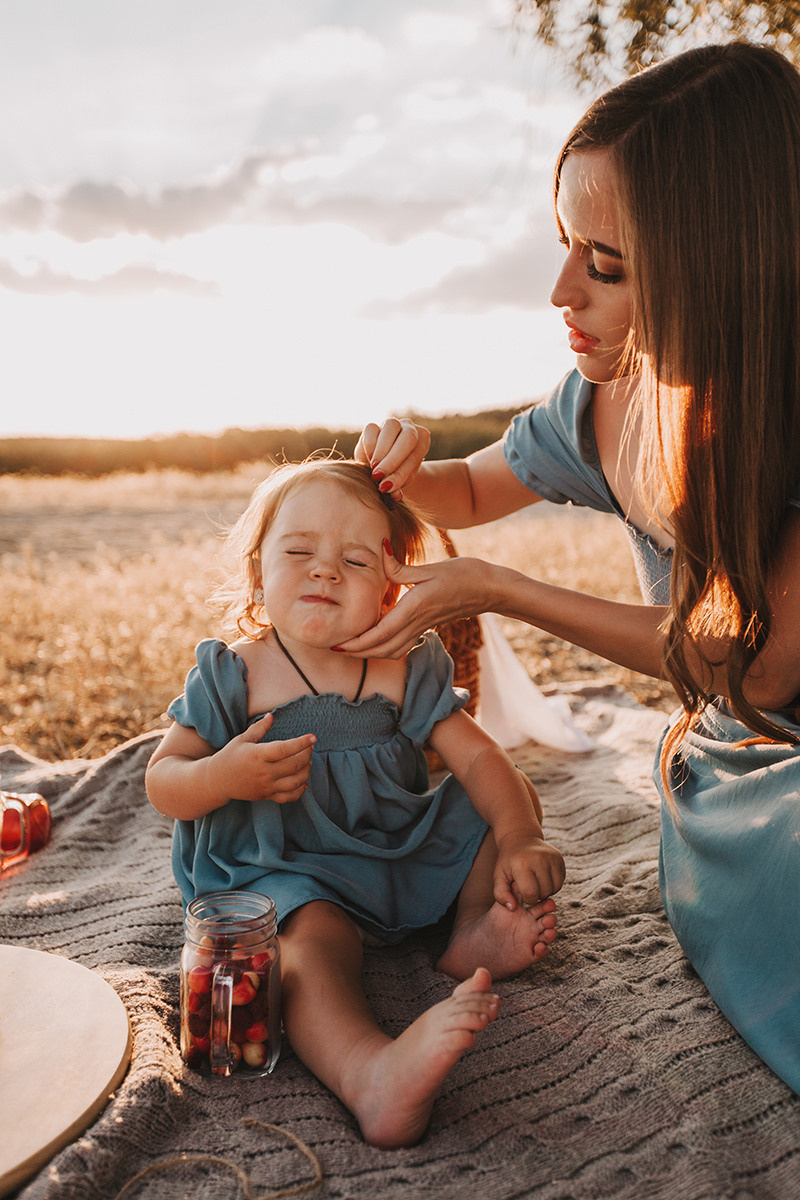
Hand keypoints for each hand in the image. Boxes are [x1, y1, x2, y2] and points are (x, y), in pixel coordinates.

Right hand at [212, 713, 314, 803]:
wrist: (217, 781)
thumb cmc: (230, 756)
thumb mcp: (242, 739)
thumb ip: (259, 728)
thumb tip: (272, 716)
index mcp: (258, 755)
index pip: (284, 749)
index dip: (301, 743)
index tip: (313, 737)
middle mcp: (264, 772)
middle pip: (294, 765)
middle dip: (307, 754)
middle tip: (310, 747)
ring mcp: (266, 786)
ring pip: (296, 782)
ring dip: (306, 771)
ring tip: (307, 761)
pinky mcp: (267, 796)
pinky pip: (289, 797)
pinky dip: (300, 790)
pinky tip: (303, 780)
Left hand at [335, 546, 492, 657]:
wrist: (491, 589)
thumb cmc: (465, 575)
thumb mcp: (432, 567)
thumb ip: (401, 567)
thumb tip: (381, 550)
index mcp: (414, 609)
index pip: (379, 633)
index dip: (357, 642)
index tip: (337, 643)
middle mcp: (417, 623)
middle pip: (382, 648)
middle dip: (357, 652)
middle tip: (334, 648)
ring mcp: (424, 627)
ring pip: (392, 650)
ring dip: (369, 652)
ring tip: (350, 647)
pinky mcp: (428, 625)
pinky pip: (402, 644)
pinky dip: (385, 648)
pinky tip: (377, 639)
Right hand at [355, 417, 430, 496]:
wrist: (385, 467)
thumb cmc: (397, 474)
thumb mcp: (400, 482)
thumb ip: (397, 486)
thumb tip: (392, 493)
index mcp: (422, 439)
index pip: (415, 453)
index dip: (401, 471)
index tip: (387, 487)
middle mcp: (410, 428)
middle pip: (408, 437)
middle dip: (392, 460)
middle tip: (379, 478)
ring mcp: (392, 424)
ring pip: (391, 428)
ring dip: (381, 452)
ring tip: (373, 470)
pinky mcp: (373, 426)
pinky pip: (372, 429)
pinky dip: (369, 446)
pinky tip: (368, 461)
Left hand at [493, 832, 565, 908]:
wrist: (520, 838)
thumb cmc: (509, 861)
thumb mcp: (499, 876)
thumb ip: (501, 895)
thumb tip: (513, 908)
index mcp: (522, 864)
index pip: (530, 893)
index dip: (527, 898)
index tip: (522, 891)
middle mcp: (539, 859)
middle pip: (544, 892)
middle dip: (536, 895)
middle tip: (529, 887)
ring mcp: (551, 857)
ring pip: (554, 888)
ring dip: (545, 891)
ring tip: (536, 883)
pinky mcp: (559, 858)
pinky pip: (560, 881)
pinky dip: (553, 884)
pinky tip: (543, 879)